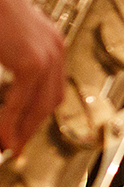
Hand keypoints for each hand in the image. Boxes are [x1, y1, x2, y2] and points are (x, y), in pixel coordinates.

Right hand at [0, 0, 64, 154]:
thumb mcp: (5, 39)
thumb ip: (12, 59)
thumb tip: (12, 93)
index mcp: (50, 44)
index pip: (50, 89)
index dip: (36, 115)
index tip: (22, 133)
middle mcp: (55, 49)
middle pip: (50, 101)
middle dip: (31, 127)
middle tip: (15, 147)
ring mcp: (47, 55)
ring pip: (38, 106)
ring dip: (22, 129)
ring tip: (8, 146)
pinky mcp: (31, 61)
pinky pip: (20, 101)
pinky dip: (10, 121)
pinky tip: (3, 136)